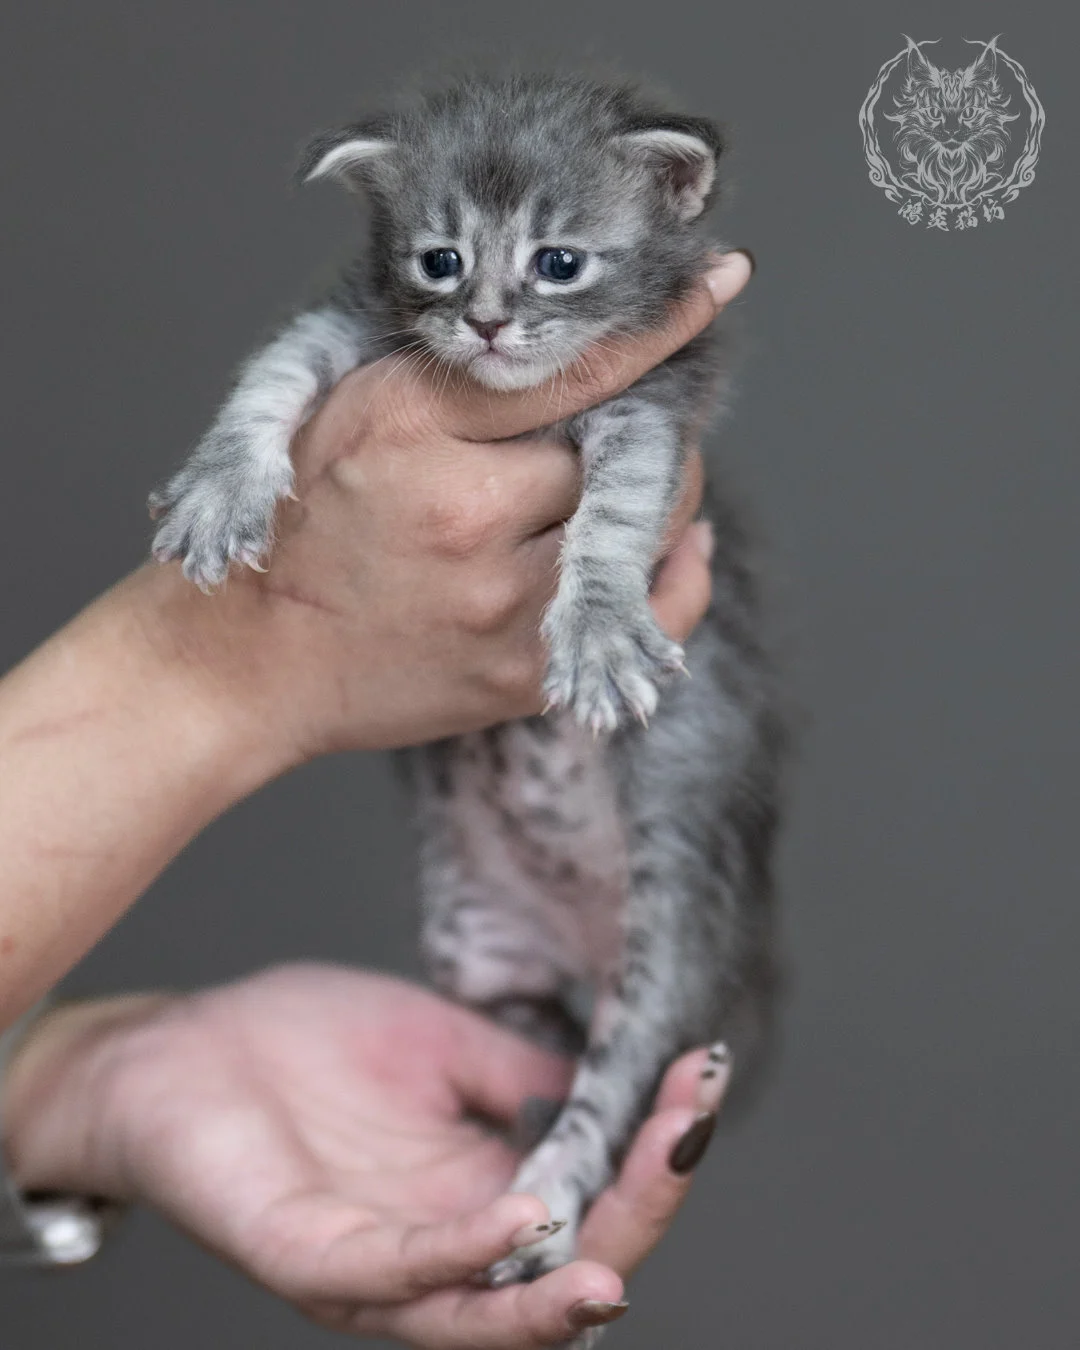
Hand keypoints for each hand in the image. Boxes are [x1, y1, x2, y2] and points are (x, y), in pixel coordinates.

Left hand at [4, 965, 730, 1347]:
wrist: (182, 1047)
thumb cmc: (304, 1045)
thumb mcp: (440, 1044)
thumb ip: (519, 1071)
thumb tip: (613, 1073)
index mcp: (476, 1195)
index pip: (590, 1198)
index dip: (652, 1147)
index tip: (700, 1075)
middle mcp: (437, 1248)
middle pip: (559, 1268)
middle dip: (636, 1210)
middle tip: (686, 1136)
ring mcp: (372, 1264)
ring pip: (482, 1313)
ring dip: (558, 1292)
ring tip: (620, 1263)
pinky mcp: (305, 1256)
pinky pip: (389, 1274)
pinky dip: (461, 1255)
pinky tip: (519, 1213)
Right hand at [134, 252, 751, 764]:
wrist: (257, 660)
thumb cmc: (300, 524)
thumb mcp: (346, 407)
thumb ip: (448, 368)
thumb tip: (556, 344)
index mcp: (415, 428)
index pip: (567, 368)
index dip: (653, 329)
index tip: (718, 284)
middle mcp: (468, 516)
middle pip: (622, 452)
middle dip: (640, 429)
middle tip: (630, 426)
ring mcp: (501, 605)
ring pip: (644, 531)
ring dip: (656, 498)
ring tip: (628, 487)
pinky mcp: (522, 677)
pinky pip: (640, 617)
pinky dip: (676, 575)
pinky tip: (681, 546)